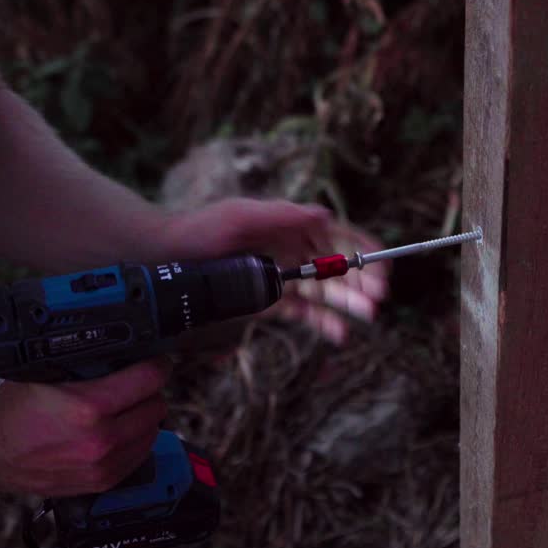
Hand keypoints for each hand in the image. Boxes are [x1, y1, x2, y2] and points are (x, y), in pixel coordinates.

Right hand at [0, 359, 171, 495]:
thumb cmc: (12, 411)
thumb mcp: (44, 372)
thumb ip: (85, 361)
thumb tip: (123, 344)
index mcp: (88, 407)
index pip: (149, 378)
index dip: (155, 364)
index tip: (154, 360)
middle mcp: (101, 440)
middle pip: (156, 404)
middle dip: (148, 390)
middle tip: (135, 382)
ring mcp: (103, 465)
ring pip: (152, 430)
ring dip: (144, 415)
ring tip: (126, 405)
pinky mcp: (102, 482)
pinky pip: (140, 455)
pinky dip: (137, 439)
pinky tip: (120, 428)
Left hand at [159, 197, 389, 343]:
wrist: (165, 260)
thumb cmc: (201, 231)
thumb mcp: (240, 216)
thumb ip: (282, 216)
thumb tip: (325, 213)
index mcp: (290, 226)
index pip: (335, 234)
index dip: (360, 246)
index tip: (383, 258)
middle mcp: (292, 250)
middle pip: (337, 265)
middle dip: (361, 279)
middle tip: (380, 295)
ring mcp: (283, 277)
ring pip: (326, 291)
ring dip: (349, 302)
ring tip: (369, 314)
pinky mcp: (271, 301)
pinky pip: (305, 313)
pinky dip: (324, 323)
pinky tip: (340, 334)